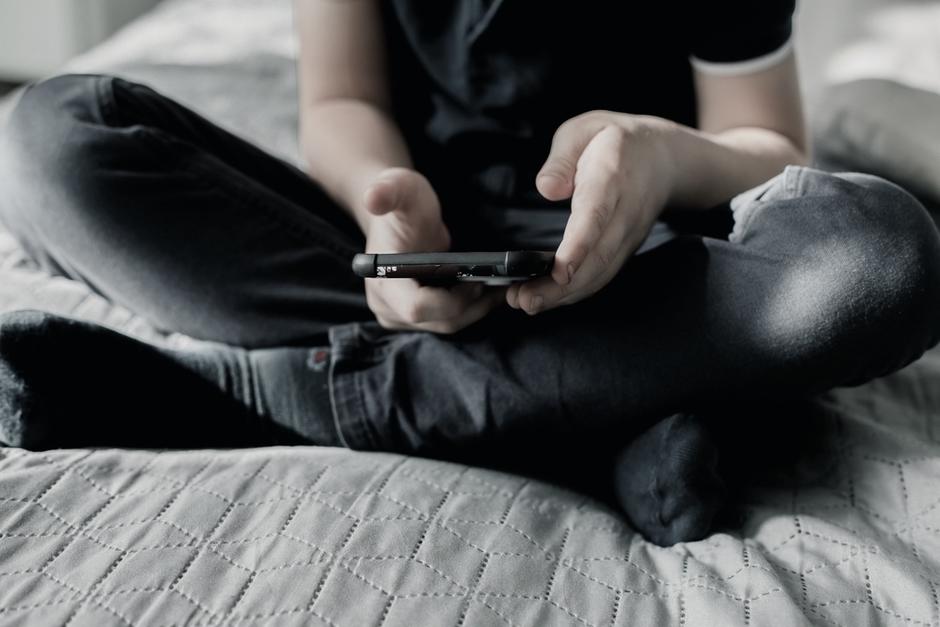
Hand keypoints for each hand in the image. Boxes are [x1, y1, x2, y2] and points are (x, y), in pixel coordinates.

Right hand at [362, 168, 505, 332]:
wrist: (398, 216)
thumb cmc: (402, 200)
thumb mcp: (400, 187)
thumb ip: (388, 190)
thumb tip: (373, 198)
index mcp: (382, 281)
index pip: (417, 308)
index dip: (452, 300)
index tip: (476, 279)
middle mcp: (385, 305)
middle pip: (439, 321)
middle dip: (471, 304)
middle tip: (498, 281)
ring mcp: (399, 316)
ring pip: (447, 324)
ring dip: (475, 308)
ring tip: (500, 286)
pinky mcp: (413, 319)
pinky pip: (447, 321)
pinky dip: (469, 308)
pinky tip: (489, 291)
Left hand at [507, 112, 675, 313]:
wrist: (664, 157)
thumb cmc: (613, 141)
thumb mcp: (582, 130)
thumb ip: (561, 158)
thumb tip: (547, 189)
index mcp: (612, 176)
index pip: (596, 215)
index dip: (579, 246)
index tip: (559, 271)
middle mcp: (626, 212)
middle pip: (598, 256)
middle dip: (561, 286)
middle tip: (523, 300)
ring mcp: (629, 235)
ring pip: (601, 273)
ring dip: (564, 295)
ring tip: (526, 303)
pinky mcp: (625, 249)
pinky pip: (602, 275)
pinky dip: (575, 292)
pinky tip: (547, 298)